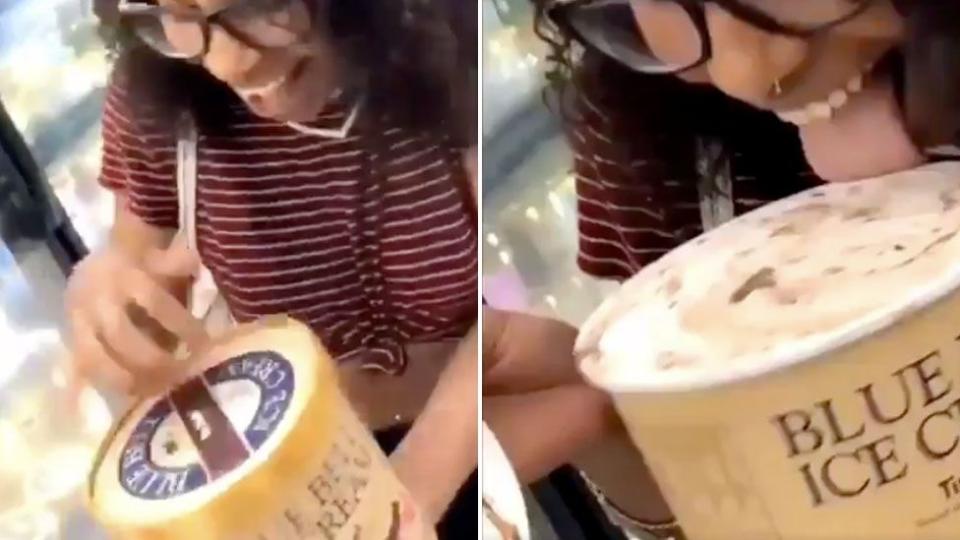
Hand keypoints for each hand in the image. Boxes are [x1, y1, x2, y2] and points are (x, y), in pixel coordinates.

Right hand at [65, 237, 206, 395]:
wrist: (98, 266)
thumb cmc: (141, 268)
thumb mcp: (160, 258)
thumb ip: (177, 262)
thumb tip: (197, 264)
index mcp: (124, 276)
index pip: (154, 302)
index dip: (180, 325)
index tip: (203, 344)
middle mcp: (97, 300)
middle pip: (121, 336)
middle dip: (153, 359)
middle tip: (180, 374)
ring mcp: (80, 323)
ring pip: (96, 358)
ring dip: (128, 378)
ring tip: (158, 389)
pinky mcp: (71, 342)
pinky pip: (85, 369)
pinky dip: (110, 383)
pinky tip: (136, 392)